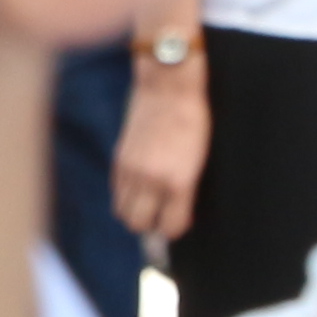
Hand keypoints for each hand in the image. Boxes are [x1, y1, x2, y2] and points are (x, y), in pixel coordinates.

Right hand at [112, 69, 208, 247]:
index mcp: (179, 181)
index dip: (176, 229)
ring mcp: (132, 170)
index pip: (171, 226)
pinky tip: (140, 189)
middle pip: (139, 225)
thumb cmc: (194, 119)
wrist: (168, 87)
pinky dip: (127, 197)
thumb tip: (177, 212)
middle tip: (163, 218)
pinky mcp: (119, 159)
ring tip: (150, 206)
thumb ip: (186, 188)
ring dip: (136, 214)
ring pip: (123, 212)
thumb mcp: (200, 158)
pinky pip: (117, 192)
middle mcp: (152, 180)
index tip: (181, 222)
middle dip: (151, 227)